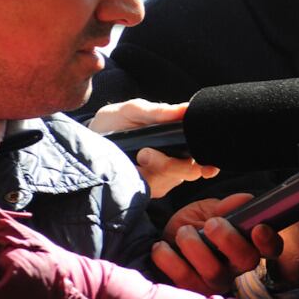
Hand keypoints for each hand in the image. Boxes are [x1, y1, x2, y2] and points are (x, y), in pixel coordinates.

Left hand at [89, 98, 219, 197]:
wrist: (89, 140)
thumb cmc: (115, 122)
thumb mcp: (132, 111)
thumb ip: (158, 111)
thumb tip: (185, 109)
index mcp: (177, 139)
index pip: (203, 154)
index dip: (209, 162)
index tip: (206, 165)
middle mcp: (175, 159)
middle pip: (190, 171)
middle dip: (172, 165)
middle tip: (146, 153)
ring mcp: (162, 177)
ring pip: (173, 180)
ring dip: (156, 170)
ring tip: (136, 157)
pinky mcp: (149, 189)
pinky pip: (156, 188)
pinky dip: (144, 179)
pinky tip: (132, 170)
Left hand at [153, 193, 279, 293]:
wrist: (165, 241)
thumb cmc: (194, 225)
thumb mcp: (209, 210)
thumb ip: (226, 207)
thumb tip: (245, 200)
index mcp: (247, 245)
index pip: (271, 248)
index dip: (269, 241)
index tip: (258, 228)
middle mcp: (235, 267)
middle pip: (246, 261)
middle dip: (229, 239)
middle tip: (211, 224)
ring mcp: (215, 282)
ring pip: (215, 272)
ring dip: (196, 246)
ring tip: (183, 232)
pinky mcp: (192, 290)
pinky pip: (184, 279)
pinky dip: (169, 259)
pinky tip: (162, 247)